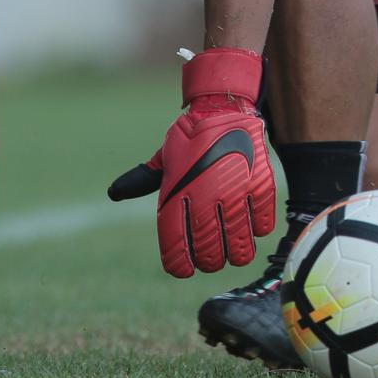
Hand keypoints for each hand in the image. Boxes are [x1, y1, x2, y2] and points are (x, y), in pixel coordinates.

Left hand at [108, 48, 274, 277]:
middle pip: (209, 253)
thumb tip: (114, 193)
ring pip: (240, 247)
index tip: (183, 270)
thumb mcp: (165, 158)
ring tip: (234, 252)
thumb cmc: (191, 136)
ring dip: (236, 254)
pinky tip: (252, 228)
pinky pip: (263, 226)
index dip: (179, 264)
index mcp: (176, 193)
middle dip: (209, 262)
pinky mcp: (259, 186)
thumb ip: (144, 180)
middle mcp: (204, 197)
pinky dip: (258, 232)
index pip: (175, 245)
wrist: (223, 106)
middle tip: (211, 260)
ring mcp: (234, 192)